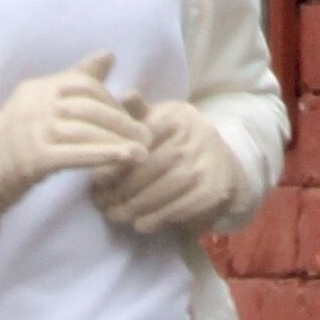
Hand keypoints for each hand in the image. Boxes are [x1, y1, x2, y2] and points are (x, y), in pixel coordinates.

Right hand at [0, 52, 146, 218]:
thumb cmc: (16, 135)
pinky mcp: (35, 157)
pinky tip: (126, 160)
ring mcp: (35, 130)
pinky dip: (105, 156)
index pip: (84, 86)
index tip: (129, 118)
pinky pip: (76, 155)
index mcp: (41, 88)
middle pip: (89, 109)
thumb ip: (76, 79)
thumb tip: (109, 55)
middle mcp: (38, 104)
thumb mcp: (43, 100)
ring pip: (86, 132)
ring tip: (143, 151)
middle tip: (146, 136)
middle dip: (121, 122)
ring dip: (119, 141)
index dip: (111, 101)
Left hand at [90, 97, 244, 232]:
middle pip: (148, 168)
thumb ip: (140, 112)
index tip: (95, 180)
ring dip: (133, 207)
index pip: (139, 143)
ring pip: (160, 191)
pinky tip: (139, 223)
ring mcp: (205, 166)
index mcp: (178, 118)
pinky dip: (154, 218)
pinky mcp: (212, 192)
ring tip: (115, 215)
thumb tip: (125, 95)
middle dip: (120, 189)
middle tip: (101, 203)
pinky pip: (176, 208)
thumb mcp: (163, 120)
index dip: (115, 164)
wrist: (224, 168)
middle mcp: (195, 138)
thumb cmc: (180, 142)